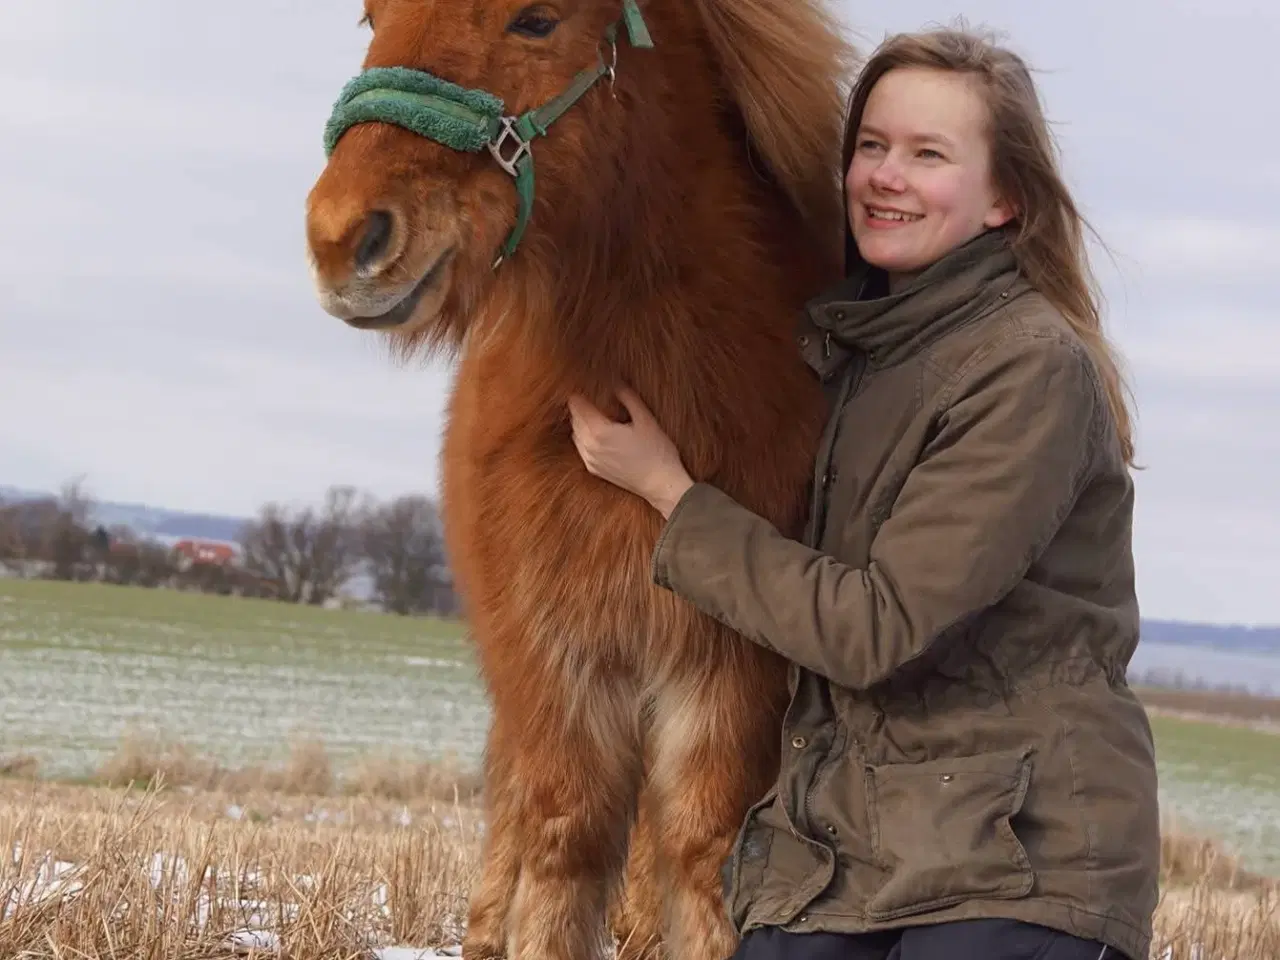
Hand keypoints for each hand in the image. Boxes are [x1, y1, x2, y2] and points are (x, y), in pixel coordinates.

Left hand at [567, 387, 693, 517]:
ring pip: (576, 434)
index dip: (580, 393)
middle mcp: (590, 446)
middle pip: (575, 419)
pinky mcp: (594, 469)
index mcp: (600, 432)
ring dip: (581, 422)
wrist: (660, 483)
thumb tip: (616, 384)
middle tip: (589, 395)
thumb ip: (628, 398)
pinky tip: (597, 433)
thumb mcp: (645, 419)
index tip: (584, 385)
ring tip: (593, 412)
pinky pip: (581, 448)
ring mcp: (590, 460)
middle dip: (580, 406)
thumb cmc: (656, 452)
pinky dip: (584, 437)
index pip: (578, 406)